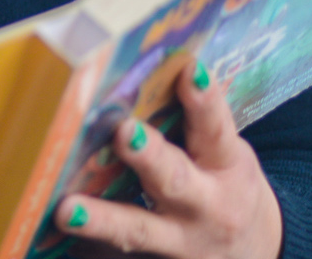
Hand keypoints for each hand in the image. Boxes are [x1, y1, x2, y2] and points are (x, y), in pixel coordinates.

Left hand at [55, 60, 281, 258]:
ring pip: (139, 230)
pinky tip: (54, 234)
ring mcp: (181, 242)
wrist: (257, 250)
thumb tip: (135, 76)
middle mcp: (207, 206)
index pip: (216, 129)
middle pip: (174, 181)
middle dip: (149, 157)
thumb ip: (191, 125)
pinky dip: (89, 247)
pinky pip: (122, 254)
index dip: (204, 101)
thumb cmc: (225, 185)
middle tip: (124, 133)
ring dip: (102, 220)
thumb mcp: (225, 155)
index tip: (188, 71)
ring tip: (68, 210)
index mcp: (227, 166)